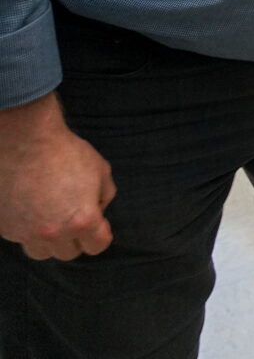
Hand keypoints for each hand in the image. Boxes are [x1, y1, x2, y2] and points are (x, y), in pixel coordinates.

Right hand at [0, 94, 114, 259]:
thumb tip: (98, 210)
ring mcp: (25, 232)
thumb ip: (104, 196)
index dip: (100, 235)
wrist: (24, 140)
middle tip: (73, 218)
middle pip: (68, 253)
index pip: (97, 246)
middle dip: (75, 238)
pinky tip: (31, 208)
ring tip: (51, 217)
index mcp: (82, 221)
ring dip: (50, 240)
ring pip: (42, 252)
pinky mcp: (5, 227)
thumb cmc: (65, 152)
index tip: (98, 225)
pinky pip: (20, 238)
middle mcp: (53, 233)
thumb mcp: (100, 171)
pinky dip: (28, 229)